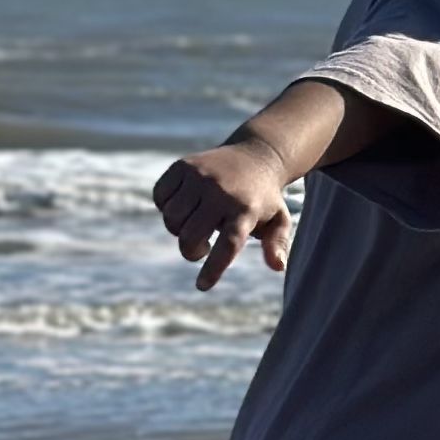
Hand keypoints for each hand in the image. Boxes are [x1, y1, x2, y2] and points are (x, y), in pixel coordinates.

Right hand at [152, 136, 294, 290]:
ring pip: (171, 219)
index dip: (213, 269)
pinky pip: (160, 197)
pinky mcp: (183, 166)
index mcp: (245, 209)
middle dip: (192, 252)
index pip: (227, 245)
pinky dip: (166, 207)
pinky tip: (184, 206)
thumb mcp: (279, 219)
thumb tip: (278, 266)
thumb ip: (278, 243)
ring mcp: (199, 176)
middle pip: (190, 238)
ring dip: (178, 230)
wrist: (257, 153)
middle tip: (203, 248)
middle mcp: (221, 191)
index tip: (202, 286)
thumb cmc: (264, 196)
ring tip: (196, 225)